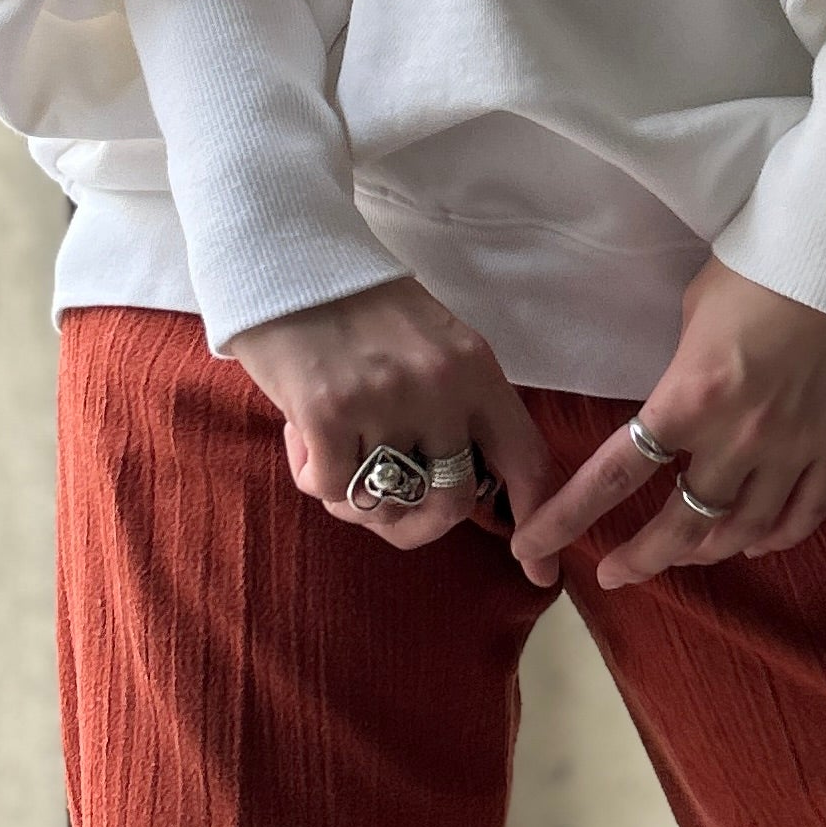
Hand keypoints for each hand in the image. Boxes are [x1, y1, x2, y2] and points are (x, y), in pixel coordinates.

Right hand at [232, 276, 560, 581]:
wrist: (285, 255)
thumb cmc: (357, 308)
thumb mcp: (432, 344)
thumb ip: (457, 408)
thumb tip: (470, 492)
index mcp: (475, 367)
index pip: (525, 458)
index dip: (537, 520)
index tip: (539, 570)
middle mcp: (440, 385)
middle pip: (454, 502)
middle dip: (418, 523)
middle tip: (384, 504)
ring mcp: (386, 399)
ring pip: (386, 505)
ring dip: (356, 500)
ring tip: (333, 454)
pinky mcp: (328, 412)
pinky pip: (331, 491)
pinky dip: (313, 476)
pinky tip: (302, 438)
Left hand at [510, 255, 825, 588]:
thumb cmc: (762, 267)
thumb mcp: (696, 311)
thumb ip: (683, 372)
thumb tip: (681, 401)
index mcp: (691, 395)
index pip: (616, 473)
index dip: (569, 516)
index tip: (531, 544)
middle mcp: (739, 436)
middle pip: (682, 524)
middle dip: (643, 558)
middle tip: (616, 574)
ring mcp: (794, 447)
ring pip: (743, 531)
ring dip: (706, 550)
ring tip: (685, 554)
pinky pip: (804, 516)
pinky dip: (774, 538)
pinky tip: (754, 541)